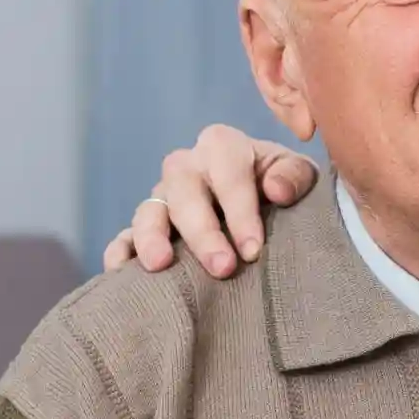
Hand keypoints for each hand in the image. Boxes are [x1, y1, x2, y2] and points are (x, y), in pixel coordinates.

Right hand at [101, 124, 319, 277]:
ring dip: (152, 237)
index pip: (228, 174)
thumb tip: (276, 190)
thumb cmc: (282, 184)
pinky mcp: (147, 223)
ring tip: (160, 266)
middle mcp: (187, 166)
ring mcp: (163, 195)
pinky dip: (120, 251)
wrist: (267, 199)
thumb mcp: (298, 174)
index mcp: (223, 146)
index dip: (240, 211)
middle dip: (202, 232)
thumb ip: (294, 176)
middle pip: (183, 191)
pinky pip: (125, 234)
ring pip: (148, 209)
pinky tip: (120, 272)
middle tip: (223, 269)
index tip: (253, 250)